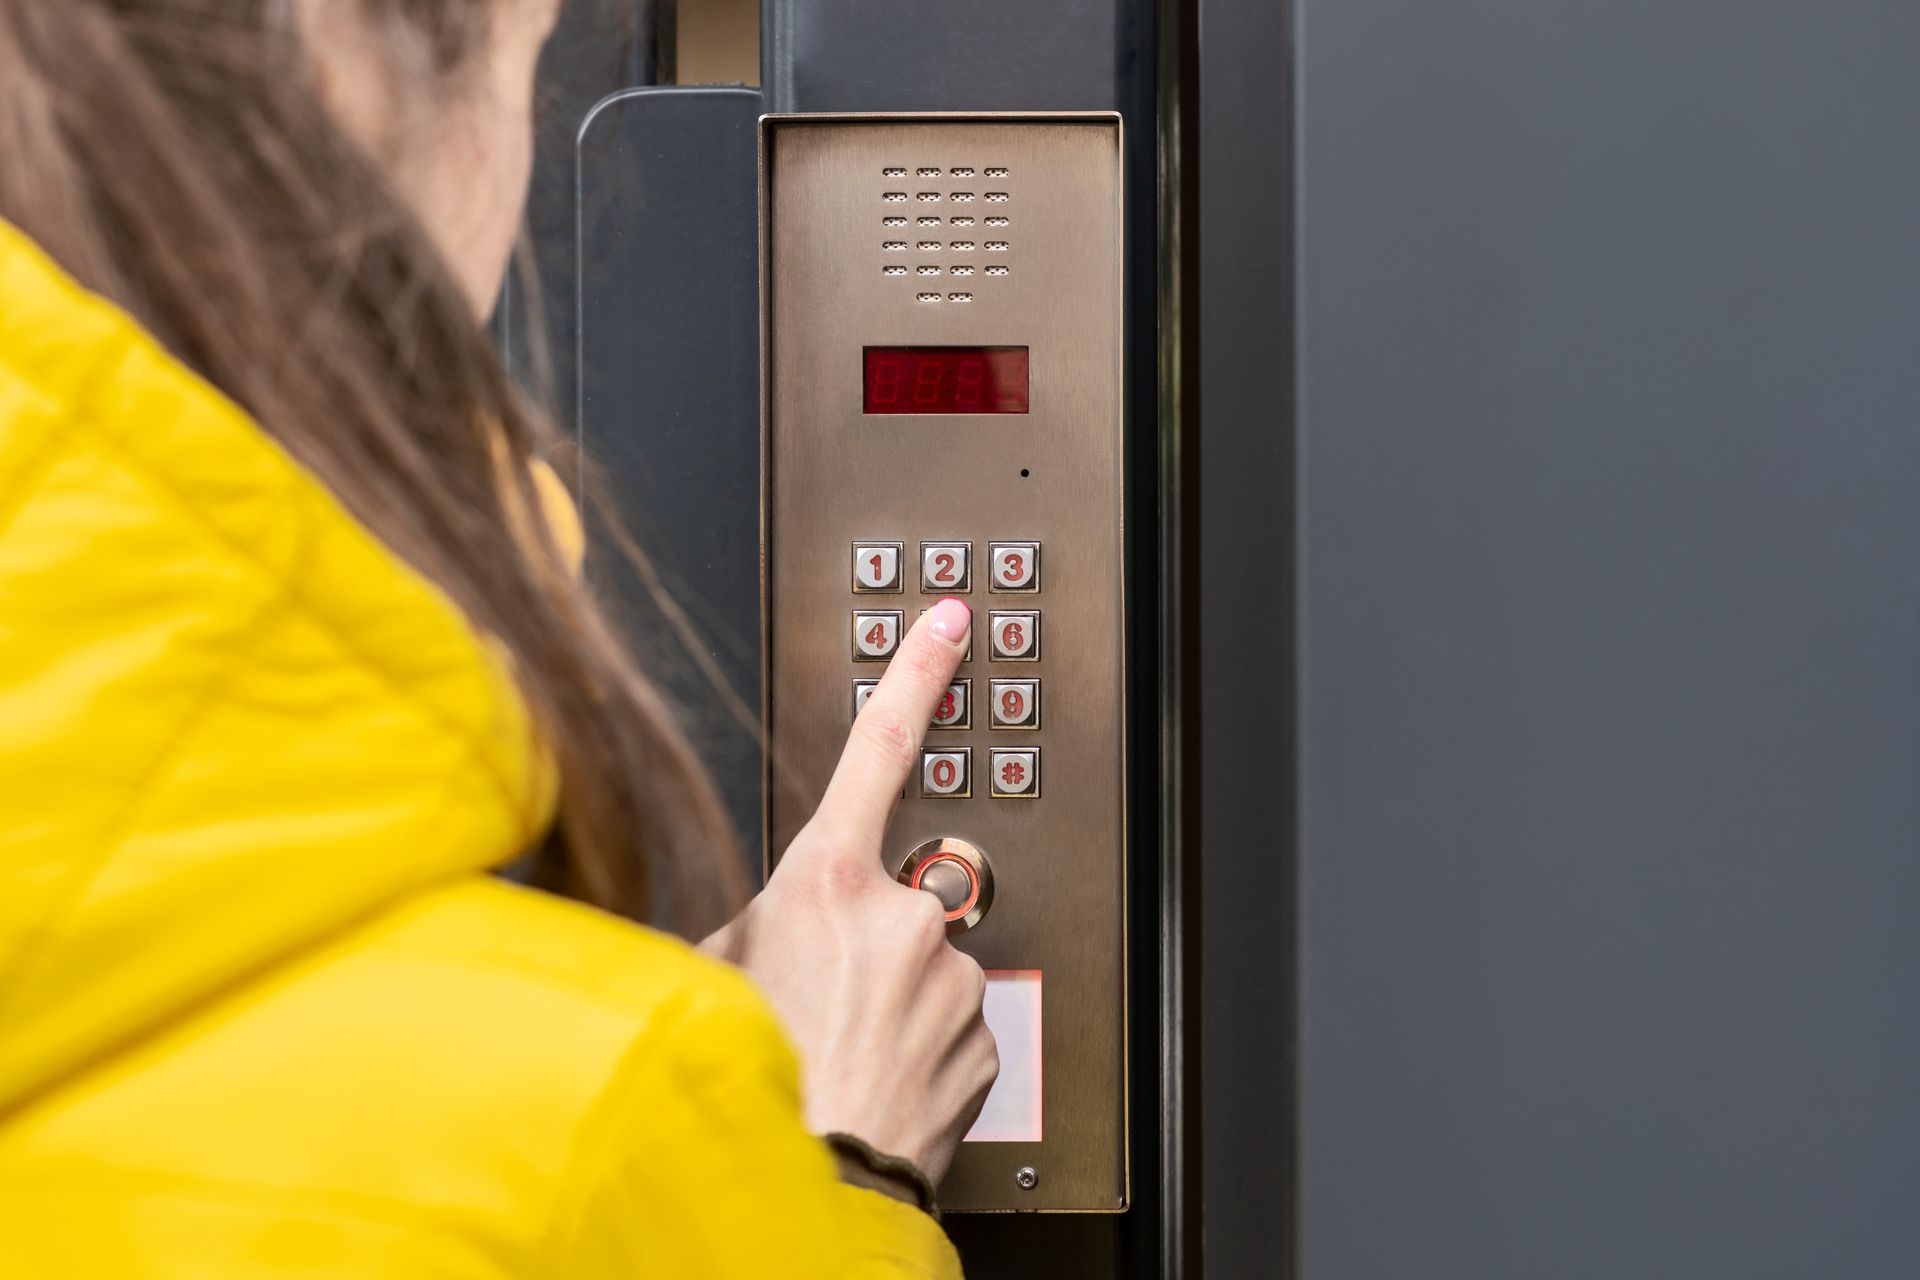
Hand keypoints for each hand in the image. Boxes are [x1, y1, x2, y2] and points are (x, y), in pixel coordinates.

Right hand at [704, 597, 997, 1182]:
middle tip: (823, 1000)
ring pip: (925, 964)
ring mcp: (950, 978)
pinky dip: (923, 1042)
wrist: (806, 1188)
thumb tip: (762, 923)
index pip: (879, 747)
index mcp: (825, 883)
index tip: (950, 623)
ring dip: (893, 998)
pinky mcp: (984, 1036)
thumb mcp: (710, 977)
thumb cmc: (752, 1082)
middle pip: (895, 893)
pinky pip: (954, 1020)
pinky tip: (881, 1074)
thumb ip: (752, 923)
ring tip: (844, 1050)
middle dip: (866, 937)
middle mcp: (902, 917)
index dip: (916, 673)